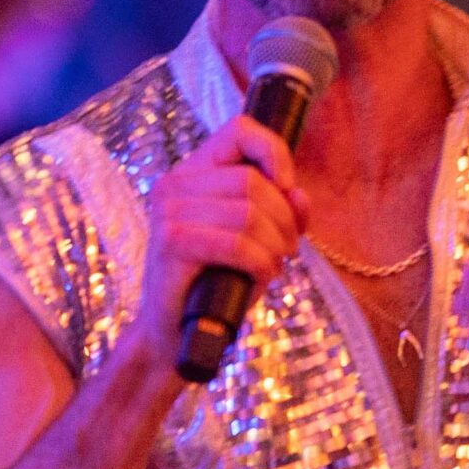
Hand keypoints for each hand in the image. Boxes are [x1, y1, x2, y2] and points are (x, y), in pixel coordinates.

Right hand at [130, 115, 308, 371]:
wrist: (175, 336)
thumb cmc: (216, 286)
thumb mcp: (256, 242)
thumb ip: (280, 213)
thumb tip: (300, 195)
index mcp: (192, 173)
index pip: (239, 131)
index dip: (275, 152)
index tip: (289, 189)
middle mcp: (174, 185)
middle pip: (252, 181)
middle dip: (285, 218)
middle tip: (288, 249)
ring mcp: (169, 213)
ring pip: (248, 213)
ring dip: (275, 245)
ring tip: (274, 266)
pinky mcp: (172, 244)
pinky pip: (237, 244)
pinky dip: (261, 262)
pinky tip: (262, 277)